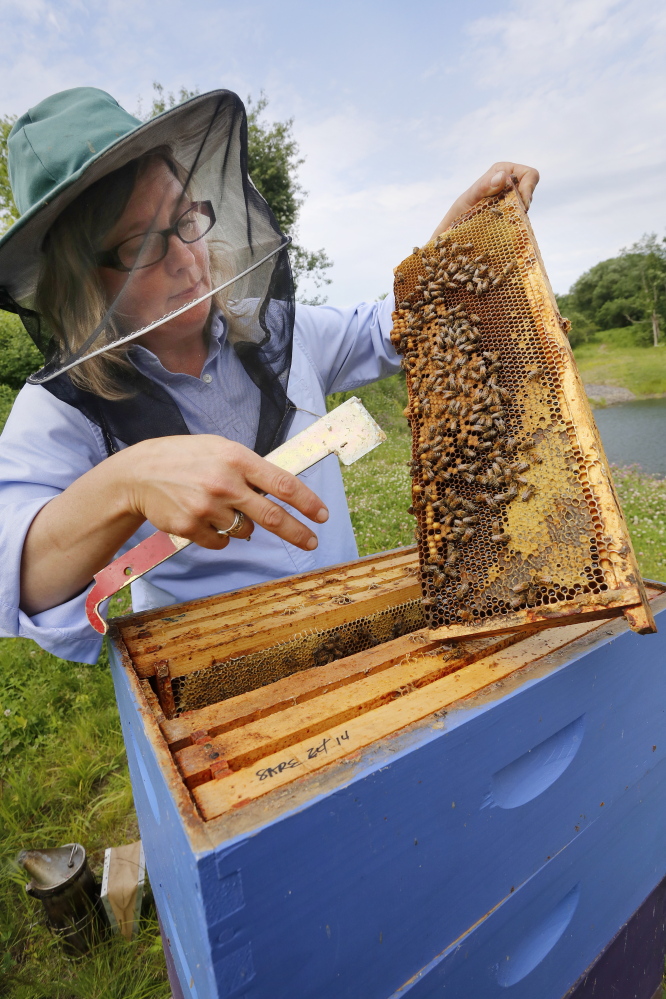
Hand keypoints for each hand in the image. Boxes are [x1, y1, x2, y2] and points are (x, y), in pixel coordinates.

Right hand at [123, 434, 328, 551]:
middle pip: (273, 517)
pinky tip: (203, 517)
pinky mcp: (191, 527)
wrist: (139, 473)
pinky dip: (220, 535)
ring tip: (220, 508)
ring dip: (243, 525)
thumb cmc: (186, 458)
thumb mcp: (220, 449)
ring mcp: (208, 507)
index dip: (308, 503)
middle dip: (297, 532)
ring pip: (246, 531)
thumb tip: (281, 493)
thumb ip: (250, 468)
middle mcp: (225, 483)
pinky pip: (222, 542)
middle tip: (312, 542)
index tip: (322, 516)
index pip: (283, 484)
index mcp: (237, 459)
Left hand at [430, 162, 539, 240]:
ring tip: (503, 223)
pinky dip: (515, 225)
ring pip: (527, 206)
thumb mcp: (468, 198)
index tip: (521, 205)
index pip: (530, 175)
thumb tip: (502, 177)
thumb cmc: (458, 212)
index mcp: (501, 172)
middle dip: (524, 203)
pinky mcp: (509, 216)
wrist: (452, 234)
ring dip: (518, 214)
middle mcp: (508, 184)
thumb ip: (484, 186)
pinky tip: (504, 230)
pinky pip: (520, 219)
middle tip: (512, 215)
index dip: (529, 188)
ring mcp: (510, 200)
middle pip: (530, 191)